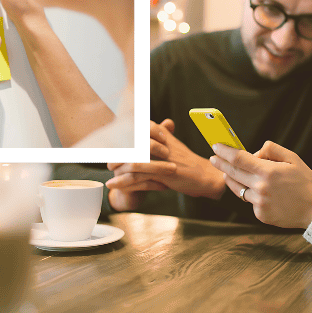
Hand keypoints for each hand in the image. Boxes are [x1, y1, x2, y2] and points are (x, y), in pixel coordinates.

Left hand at [105, 120, 228, 200]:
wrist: (205, 175)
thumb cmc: (187, 161)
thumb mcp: (171, 145)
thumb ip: (159, 135)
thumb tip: (148, 127)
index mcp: (160, 135)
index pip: (135, 133)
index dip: (120, 139)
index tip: (109, 146)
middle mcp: (158, 144)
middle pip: (130, 146)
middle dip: (115, 155)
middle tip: (106, 162)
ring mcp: (160, 158)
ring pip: (131, 161)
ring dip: (117, 169)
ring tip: (108, 175)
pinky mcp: (162, 172)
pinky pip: (137, 177)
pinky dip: (123, 182)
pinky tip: (113, 185)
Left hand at [209, 141, 311, 228]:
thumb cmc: (305, 181)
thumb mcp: (293, 158)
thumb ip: (272, 149)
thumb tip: (254, 151)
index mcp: (268, 172)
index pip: (238, 159)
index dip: (224, 151)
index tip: (216, 146)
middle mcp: (261, 188)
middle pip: (232, 173)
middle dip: (220, 164)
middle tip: (213, 158)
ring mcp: (260, 203)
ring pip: (238, 189)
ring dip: (232, 180)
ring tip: (228, 173)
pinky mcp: (261, 215)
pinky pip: (249, 201)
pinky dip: (250, 194)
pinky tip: (258, 192)